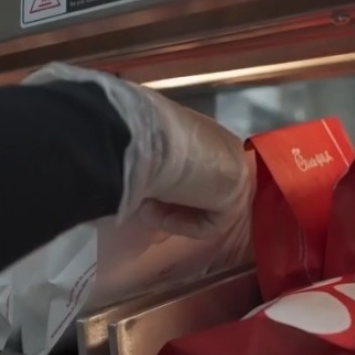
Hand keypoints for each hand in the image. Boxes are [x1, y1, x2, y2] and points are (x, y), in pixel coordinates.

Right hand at [23, 63, 251, 238]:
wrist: (132, 134)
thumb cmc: (123, 134)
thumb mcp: (135, 146)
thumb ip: (144, 158)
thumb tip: (118, 170)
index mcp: (201, 130)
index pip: (196, 168)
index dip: (170, 189)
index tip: (142, 199)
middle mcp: (223, 145)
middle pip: (206, 190)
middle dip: (174, 204)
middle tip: (142, 207)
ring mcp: (235, 167)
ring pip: (205, 208)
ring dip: (170, 213)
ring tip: (143, 205)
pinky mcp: (237, 191)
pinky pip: (210, 223)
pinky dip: (180, 224)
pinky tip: (155, 210)